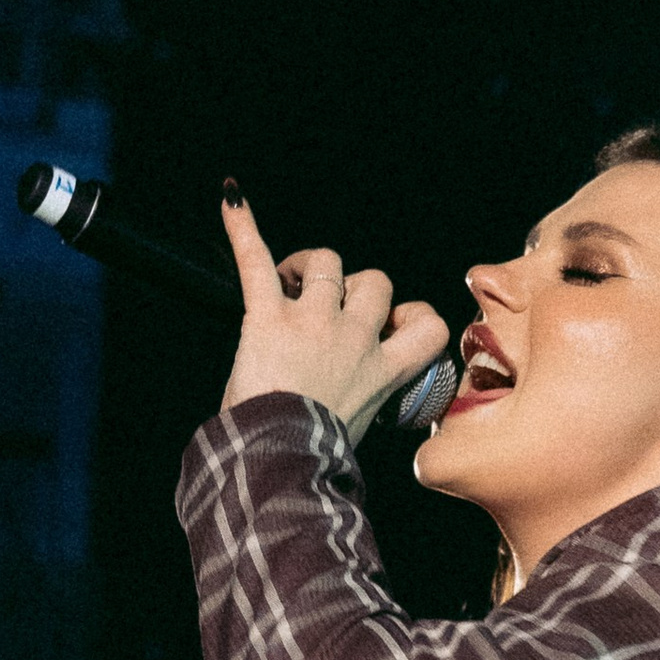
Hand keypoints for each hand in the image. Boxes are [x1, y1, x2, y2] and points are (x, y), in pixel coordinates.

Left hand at [218, 187, 451, 448]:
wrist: (280, 460)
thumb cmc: (310, 455)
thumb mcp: (356, 428)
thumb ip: (360, 397)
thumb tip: (342, 392)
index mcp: (382, 372)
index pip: (427, 325)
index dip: (411, 317)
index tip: (392, 326)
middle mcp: (356, 339)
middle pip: (375, 281)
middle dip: (353, 287)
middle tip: (323, 308)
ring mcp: (314, 322)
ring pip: (328, 261)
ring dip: (308, 266)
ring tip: (286, 282)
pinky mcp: (268, 316)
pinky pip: (257, 259)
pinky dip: (241, 227)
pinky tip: (231, 199)